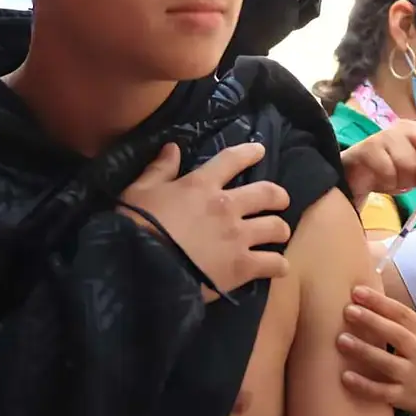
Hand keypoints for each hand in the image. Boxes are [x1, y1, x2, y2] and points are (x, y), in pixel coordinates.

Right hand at [119, 142, 291, 302]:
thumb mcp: (139, 191)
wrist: (139, 267)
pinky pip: (273, 263)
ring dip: (280, 229)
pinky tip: (279, 266)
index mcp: (201, 185)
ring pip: (276, 227)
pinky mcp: (242, 266)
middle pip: (267, 194)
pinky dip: (278, 265)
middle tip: (280, 201)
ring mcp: (238, 236)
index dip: (249, 152)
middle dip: (278, 196)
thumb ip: (158, 169)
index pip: (232, 159)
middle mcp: (227, 206)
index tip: (260, 151)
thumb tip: (172, 148)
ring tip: (279, 234)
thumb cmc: (135, 226)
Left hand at [336, 285, 415, 415]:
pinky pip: (382, 392)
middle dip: (371, 320)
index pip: (402, 313)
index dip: (379, 301)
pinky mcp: (405, 398)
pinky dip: (364, 385)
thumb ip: (403, 323)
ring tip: (341, 339)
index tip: (357, 291)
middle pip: (395, 334)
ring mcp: (413, 377)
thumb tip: (368, 301)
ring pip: (386, 362)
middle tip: (348, 310)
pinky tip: (345, 377)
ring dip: (363, 350)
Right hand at [340, 106, 415, 205]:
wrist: (355, 177)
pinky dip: (389, 183)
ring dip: (405, 182)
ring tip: (395, 181)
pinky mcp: (370, 147)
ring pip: (410, 163)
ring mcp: (388, 135)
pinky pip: (390, 171)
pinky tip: (381, 180)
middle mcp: (408, 128)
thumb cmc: (391, 172)